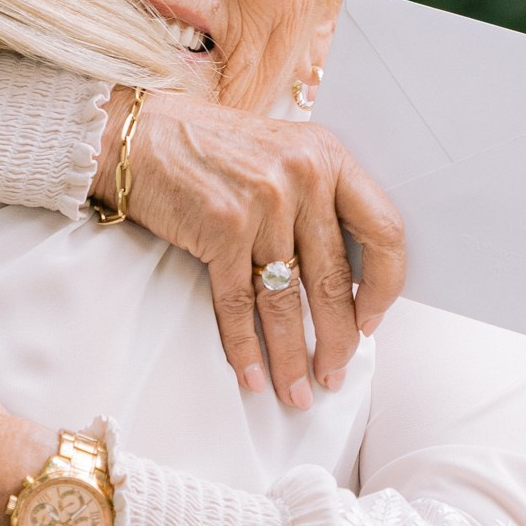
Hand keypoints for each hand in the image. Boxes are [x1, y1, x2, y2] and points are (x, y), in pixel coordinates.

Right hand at [100, 88, 406, 406]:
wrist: (140, 136)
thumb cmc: (210, 147)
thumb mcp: (283, 153)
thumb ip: (318, 200)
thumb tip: (345, 280)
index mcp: (328, 157)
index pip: (384, 231)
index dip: (385, 286)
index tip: (371, 320)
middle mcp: (303, 177)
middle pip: (334, 280)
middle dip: (336, 341)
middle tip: (333, 375)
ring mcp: (262, 203)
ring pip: (286, 301)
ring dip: (291, 357)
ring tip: (296, 390)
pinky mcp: (220, 228)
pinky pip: (239, 304)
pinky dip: (244, 346)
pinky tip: (251, 373)